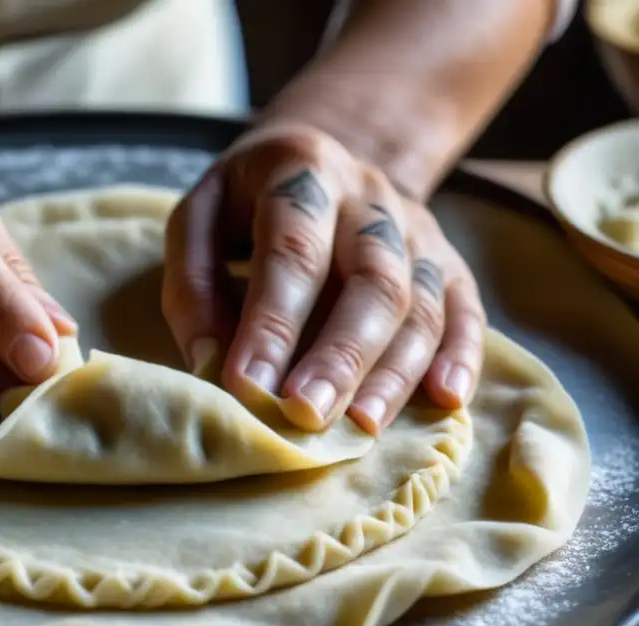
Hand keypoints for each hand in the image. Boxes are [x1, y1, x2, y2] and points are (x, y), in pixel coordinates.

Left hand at [162, 122, 485, 434]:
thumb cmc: (245, 204)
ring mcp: (417, 230)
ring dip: (393, 372)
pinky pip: (466, 309)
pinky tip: (446, 399)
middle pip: (372, 279)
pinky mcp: (447, 262)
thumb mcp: (198, 219)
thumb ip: (194, 284)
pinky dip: (461, 355)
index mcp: (302, 172)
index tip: (248, 387)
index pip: (292, 252)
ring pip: (421, 303)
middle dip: (340, 356)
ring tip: (360, 428)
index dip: (272, 324)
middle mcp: (370, 198)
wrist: (319, 162)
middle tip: (307, 415)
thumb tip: (211, 362)